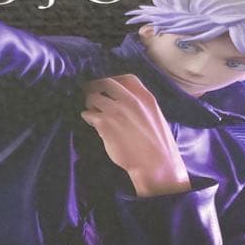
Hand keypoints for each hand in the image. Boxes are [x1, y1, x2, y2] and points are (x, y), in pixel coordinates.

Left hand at [81, 74, 190, 196]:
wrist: (155, 165)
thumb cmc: (157, 145)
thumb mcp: (155, 117)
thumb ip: (140, 106)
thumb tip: (123, 101)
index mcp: (145, 97)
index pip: (125, 79)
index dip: (113, 81)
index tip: (106, 87)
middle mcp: (130, 100)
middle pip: (105, 83)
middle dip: (95, 87)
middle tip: (90, 94)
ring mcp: (116, 111)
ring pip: (93, 98)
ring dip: (90, 104)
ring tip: (92, 112)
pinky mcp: (104, 124)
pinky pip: (88, 114)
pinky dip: (87, 117)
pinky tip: (91, 122)